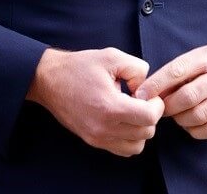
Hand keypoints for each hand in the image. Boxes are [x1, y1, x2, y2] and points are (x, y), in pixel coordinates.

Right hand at [26, 47, 163, 156]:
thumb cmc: (80, 67)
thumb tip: (146, 88)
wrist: (49, 80)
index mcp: (109, 106)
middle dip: (150, 116)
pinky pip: (121, 150)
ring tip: (132, 111)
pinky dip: (129, 138)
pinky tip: (123, 120)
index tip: (148, 95)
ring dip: (140, 130)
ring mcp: (97, 138)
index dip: (156, 105)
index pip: (149, 118)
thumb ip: (137, 69)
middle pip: (146, 134)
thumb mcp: (112, 56)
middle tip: (141, 101)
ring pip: (136, 147)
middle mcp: (103, 128)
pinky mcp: (92, 141)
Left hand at [134, 45, 206, 139]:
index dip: (156, 84)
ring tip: (178, 114)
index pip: (178, 70)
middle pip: (187, 97)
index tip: (141, 94)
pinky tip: (191, 124)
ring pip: (198, 116)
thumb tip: (149, 91)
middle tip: (161, 109)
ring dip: (180, 119)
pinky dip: (195, 130)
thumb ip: (178, 71)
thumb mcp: (201, 58)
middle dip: (168, 106)